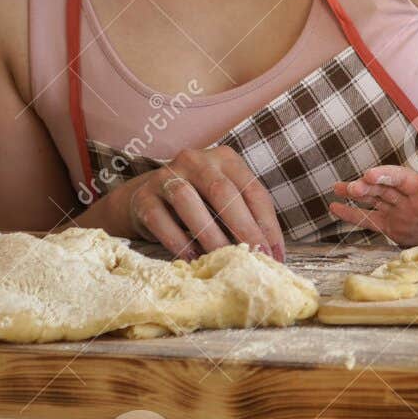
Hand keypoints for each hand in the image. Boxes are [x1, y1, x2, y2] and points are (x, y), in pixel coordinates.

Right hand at [111, 146, 285, 261]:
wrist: (147, 198)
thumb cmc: (199, 203)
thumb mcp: (224, 202)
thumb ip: (245, 218)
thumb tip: (269, 255)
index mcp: (226, 160)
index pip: (253, 190)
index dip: (266, 224)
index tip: (273, 255)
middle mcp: (197, 160)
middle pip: (223, 191)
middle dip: (242, 227)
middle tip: (254, 257)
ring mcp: (167, 175)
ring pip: (188, 201)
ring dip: (209, 233)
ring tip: (221, 258)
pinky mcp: (143, 196)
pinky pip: (160, 219)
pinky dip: (177, 241)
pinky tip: (191, 257)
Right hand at [327, 165, 417, 246]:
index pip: (399, 177)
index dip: (384, 175)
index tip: (369, 175)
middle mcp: (407, 197)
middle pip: (382, 188)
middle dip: (366, 187)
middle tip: (350, 187)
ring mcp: (399, 211)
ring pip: (373, 201)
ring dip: (355, 196)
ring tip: (335, 190)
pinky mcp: (394, 228)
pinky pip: (371, 221)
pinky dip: (354, 215)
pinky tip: (336, 208)